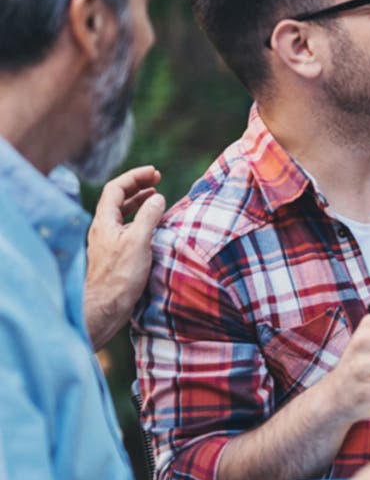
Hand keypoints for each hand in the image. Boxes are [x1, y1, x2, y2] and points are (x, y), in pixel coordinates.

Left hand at [84, 164, 165, 348]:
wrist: (105, 307)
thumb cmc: (120, 275)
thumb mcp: (139, 241)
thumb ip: (149, 216)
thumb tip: (157, 198)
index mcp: (104, 221)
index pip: (116, 189)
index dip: (135, 177)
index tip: (155, 172)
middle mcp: (102, 229)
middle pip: (117, 199)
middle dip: (137, 187)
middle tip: (157, 180)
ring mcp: (107, 242)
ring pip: (122, 214)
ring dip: (139, 202)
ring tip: (156, 197)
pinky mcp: (114, 255)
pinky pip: (126, 228)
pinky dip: (140, 219)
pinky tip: (151, 226)